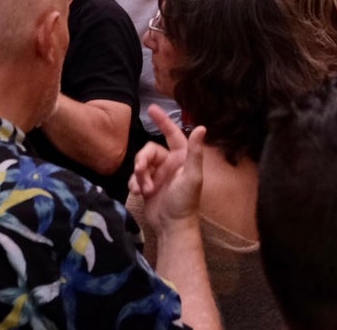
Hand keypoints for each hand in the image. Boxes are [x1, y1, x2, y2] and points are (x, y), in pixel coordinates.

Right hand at [129, 104, 205, 234]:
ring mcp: (158, 175)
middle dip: (142, 160)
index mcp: (182, 158)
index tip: (151, 108)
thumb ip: (195, 152)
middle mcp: (170, 163)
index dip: (162, 121)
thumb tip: (202, 127)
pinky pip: (136, 177)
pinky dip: (134, 183)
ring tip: (143, 189)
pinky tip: (137, 192)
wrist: (172, 227)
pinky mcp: (148, 185)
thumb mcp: (192, 176)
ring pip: (141, 164)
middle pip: (149, 150)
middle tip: (141, 172)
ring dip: (139, 175)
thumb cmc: (185, 201)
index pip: (171, 133)